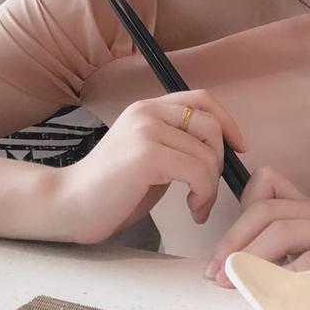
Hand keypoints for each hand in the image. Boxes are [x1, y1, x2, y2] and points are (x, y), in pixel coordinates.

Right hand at [59, 90, 245, 244]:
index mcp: (146, 108)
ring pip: (207, 154)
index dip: (227, 121)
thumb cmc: (111, 189)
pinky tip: (192, 209)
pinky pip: (197, 172)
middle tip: (206, 191)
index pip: (201, 99)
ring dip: (210, 187)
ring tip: (197, 206)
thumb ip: (175, 143)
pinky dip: (203, 195)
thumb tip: (216, 150)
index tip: (239, 148)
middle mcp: (146, 112)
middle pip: (210, 126)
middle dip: (219, 162)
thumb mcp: (148, 156)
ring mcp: (145, 131)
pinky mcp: (146, 155)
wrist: (70, 204)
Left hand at [206, 166, 309, 286]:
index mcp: (308, 209)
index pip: (265, 183)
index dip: (237, 218)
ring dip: (254, 260)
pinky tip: (273, 297)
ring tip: (237, 283)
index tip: (217, 257)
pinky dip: (285, 278)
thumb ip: (266, 251)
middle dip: (235, 243)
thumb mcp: (293, 264)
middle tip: (217, 275)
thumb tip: (223, 261)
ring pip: (286, 232)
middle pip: (268, 211)